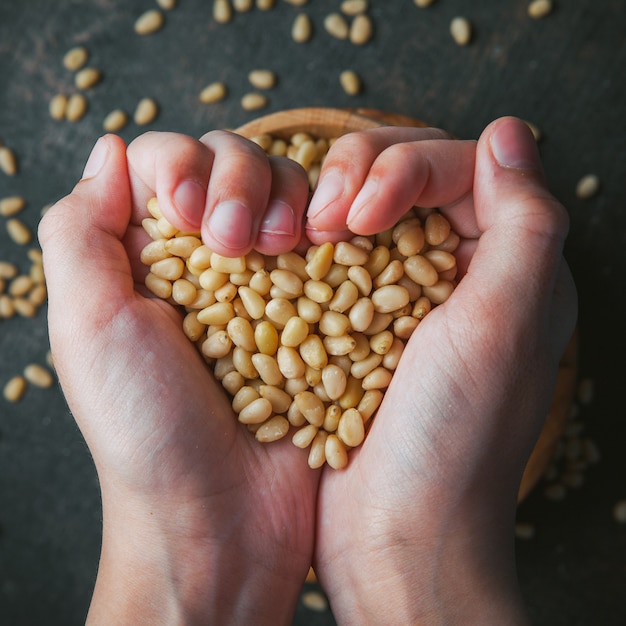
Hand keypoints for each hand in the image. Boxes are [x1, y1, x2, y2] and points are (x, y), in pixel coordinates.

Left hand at [39, 131, 317, 624]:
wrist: (224, 516)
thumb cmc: (147, 429)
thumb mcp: (87, 327)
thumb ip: (81, 231)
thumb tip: (110, 148)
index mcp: (147, 258)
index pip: (166, 164)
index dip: (184, 166)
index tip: (190, 210)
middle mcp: (208, 262)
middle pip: (232, 168)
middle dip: (242, 181)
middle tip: (241, 242)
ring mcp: (269, 283)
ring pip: (288, 194)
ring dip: (291, 200)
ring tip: (288, 246)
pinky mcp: (318, 308)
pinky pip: (333, 241)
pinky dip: (336, 229)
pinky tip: (331, 245)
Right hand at [309, 117, 576, 623]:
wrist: (394, 533)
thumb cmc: (452, 441)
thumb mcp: (501, 326)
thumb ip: (523, 224)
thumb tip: (508, 133)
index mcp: (506, 267)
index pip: (458, 168)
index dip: (404, 168)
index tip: (359, 213)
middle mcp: (459, 275)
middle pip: (407, 178)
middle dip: (358, 174)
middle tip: (322, 218)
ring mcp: (402, 299)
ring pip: (362, 210)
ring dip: (324, 204)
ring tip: (296, 234)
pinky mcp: (356, 326)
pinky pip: (330, 258)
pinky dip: (304, 247)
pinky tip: (283, 254)